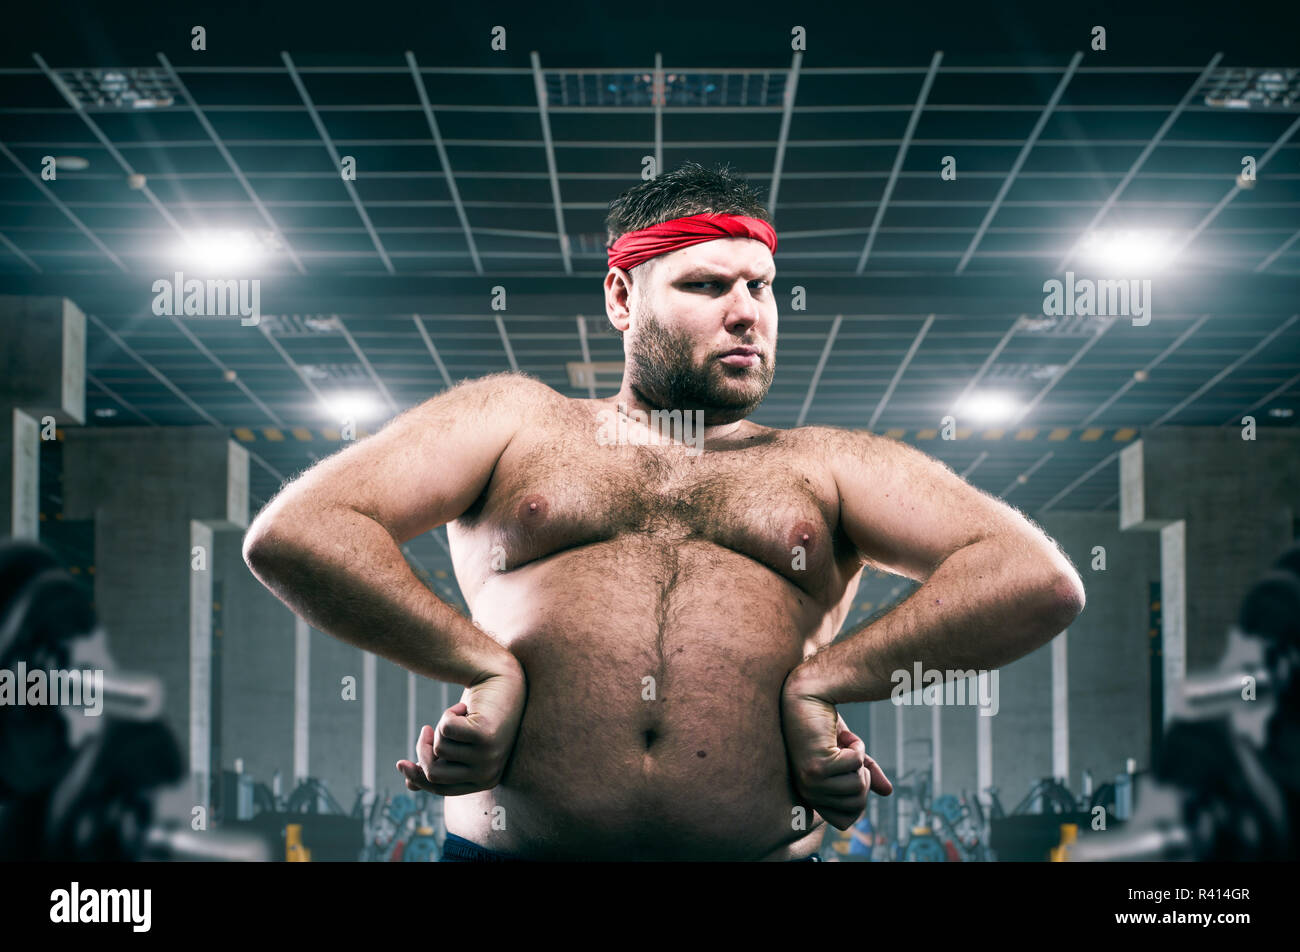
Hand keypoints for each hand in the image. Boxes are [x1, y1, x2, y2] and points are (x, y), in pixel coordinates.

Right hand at [396, 669, 526, 796]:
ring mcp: (488, 756)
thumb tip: (409, 786)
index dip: (418, 777)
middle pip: (434, 774)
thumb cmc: (480, 715)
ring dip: (442, 727)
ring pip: (439, 749)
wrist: (503, 683)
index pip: (441, 789)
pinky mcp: (485, 736)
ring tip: (461, 715)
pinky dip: (448, 714)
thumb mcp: (458, 743)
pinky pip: (446, 730)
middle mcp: (488, 774)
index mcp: (485, 782)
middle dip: (423, 750)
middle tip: (426, 729)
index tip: (400, 763)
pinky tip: (465, 707)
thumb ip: (437, 764)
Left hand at [781, 675, 891, 829]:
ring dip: (858, 760)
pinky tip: (840, 736)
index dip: (858, 796)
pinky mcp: (817, 767)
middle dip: (862, 776)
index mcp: (812, 797)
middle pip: (857, 804)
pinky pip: (856, 765)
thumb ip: (866, 775)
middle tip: (847, 754)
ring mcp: (810, 782)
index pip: (846, 822)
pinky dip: (857, 747)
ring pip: (858, 786)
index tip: (849, 771)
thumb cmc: (825, 726)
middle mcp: (808, 794)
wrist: (809, 697)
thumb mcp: (849, 755)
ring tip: (841, 744)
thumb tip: (888, 792)